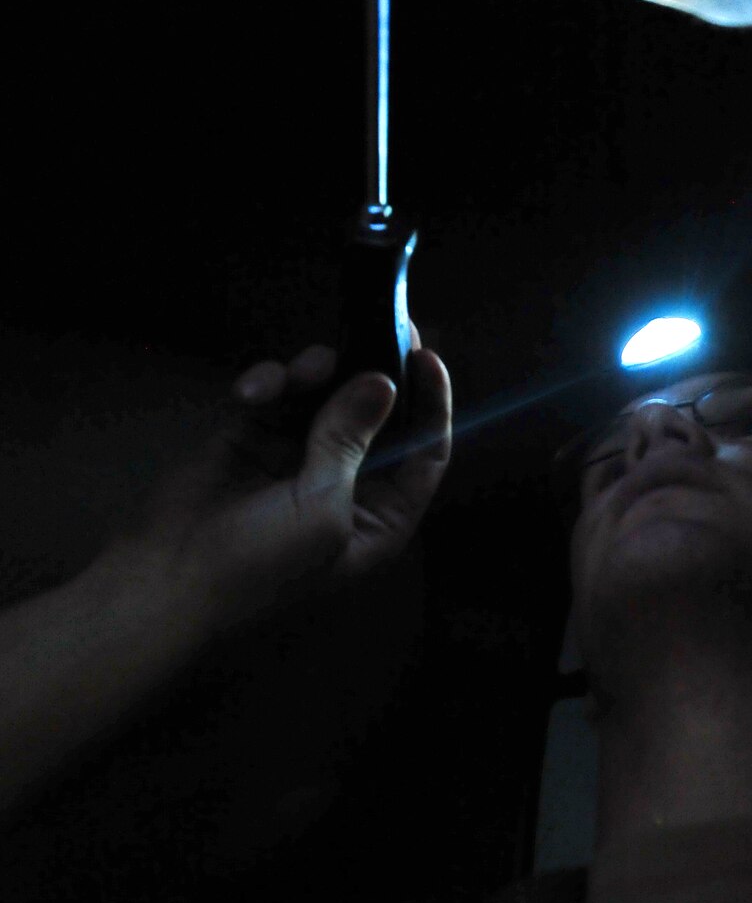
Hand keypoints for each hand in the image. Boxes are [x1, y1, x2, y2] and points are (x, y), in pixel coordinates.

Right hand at [102, 328, 451, 637]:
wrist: (168, 578)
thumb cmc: (259, 564)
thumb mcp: (321, 505)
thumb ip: (351, 440)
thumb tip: (382, 382)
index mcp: (379, 515)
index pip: (424, 453)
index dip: (432, 405)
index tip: (426, 358)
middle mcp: (346, 484)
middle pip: (378, 415)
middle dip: (376, 372)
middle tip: (377, 324)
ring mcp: (298, 458)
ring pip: (325, 395)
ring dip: (317, 375)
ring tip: (304, 370)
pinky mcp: (253, 438)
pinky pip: (276, 396)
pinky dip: (269, 386)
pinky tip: (252, 393)